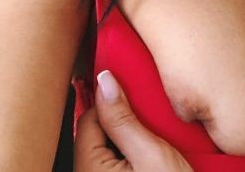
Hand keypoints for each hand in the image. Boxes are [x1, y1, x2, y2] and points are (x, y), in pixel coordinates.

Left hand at [74, 70, 193, 170]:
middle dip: (122, 119)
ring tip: (155, 133)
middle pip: (98, 133)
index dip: (112, 101)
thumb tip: (104, 81)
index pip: (88, 118)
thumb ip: (123, 120)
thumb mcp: (151, 153)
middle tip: (148, 115)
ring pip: (110, 146)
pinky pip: (119, 161)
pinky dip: (135, 151)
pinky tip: (156, 150)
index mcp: (89, 170)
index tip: (134, 92)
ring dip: (131, 135)